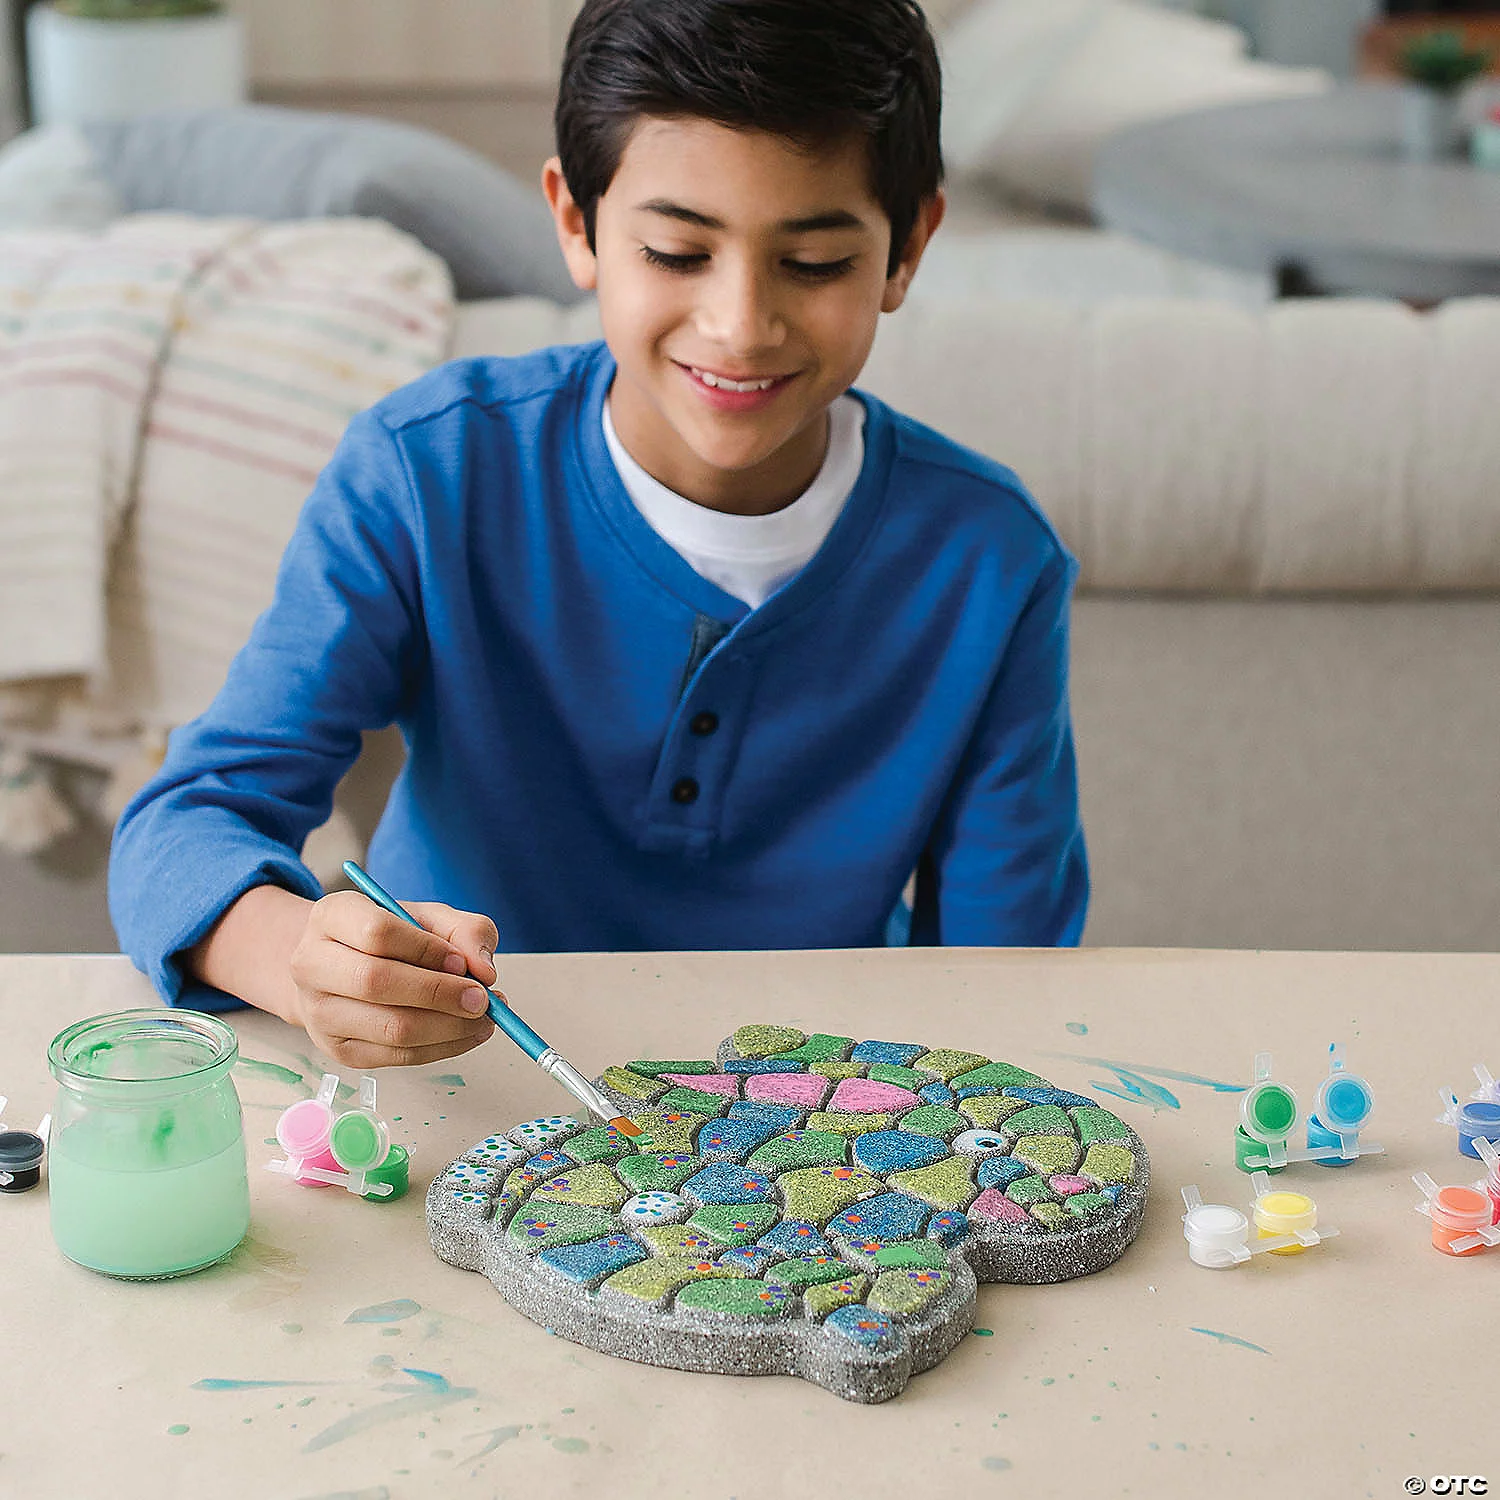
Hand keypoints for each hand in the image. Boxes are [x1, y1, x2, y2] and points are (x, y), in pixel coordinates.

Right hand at [287, 890, 500, 1067]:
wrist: (346, 969)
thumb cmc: (394, 938)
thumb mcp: (431, 917)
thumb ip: (466, 931)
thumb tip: (484, 971)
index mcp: (332, 916)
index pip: (376, 933)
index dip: (426, 949)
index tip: (463, 962)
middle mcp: (312, 963)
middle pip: (376, 982)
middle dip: (440, 993)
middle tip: (482, 999)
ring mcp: (319, 1011)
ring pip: (390, 1027)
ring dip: (448, 1027)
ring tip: (483, 1018)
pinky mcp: (337, 1049)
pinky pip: (397, 1057)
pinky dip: (442, 1048)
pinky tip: (467, 1034)